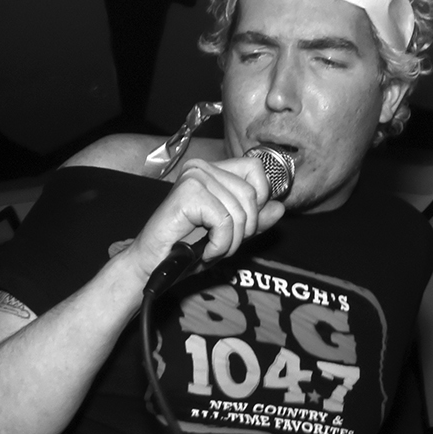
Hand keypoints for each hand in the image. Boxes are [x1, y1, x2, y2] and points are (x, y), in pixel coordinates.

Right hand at [129, 154, 284, 277]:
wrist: (153, 265)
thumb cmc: (185, 250)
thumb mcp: (230, 235)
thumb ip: (255, 221)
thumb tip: (280, 208)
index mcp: (213, 171)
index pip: (256, 170)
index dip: (259, 200)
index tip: (242, 224)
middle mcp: (202, 168)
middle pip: (252, 194)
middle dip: (244, 229)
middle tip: (222, 243)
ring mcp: (194, 177)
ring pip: (240, 210)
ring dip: (230, 241)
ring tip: (211, 248)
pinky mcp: (187, 193)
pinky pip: (225, 221)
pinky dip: (220, 244)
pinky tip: (204, 250)